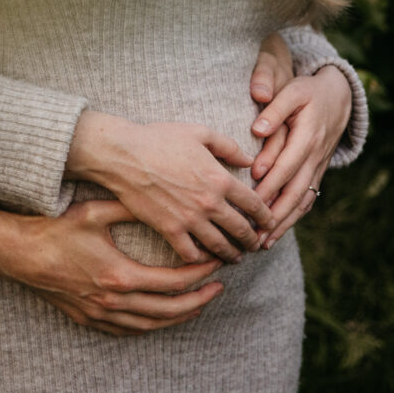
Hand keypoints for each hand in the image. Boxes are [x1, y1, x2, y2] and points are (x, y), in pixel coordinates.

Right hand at [0, 200, 224, 337]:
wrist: (20, 255)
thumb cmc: (55, 230)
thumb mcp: (94, 212)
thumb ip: (130, 208)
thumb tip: (161, 201)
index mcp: (120, 275)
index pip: (173, 280)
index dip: (198, 273)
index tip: (214, 263)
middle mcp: (114, 301)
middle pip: (169, 309)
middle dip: (199, 299)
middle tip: (218, 287)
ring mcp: (101, 315)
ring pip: (152, 325)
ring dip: (179, 316)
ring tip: (199, 304)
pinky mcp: (89, 320)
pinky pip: (129, 331)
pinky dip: (152, 326)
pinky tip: (162, 317)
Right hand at [66, 113, 276, 263]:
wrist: (123, 155)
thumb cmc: (159, 138)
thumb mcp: (199, 132)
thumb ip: (228, 146)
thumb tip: (249, 160)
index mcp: (221, 178)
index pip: (255, 204)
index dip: (267, 216)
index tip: (270, 223)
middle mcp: (210, 203)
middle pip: (241, 230)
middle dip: (252, 240)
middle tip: (256, 245)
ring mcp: (189, 219)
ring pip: (219, 246)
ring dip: (231, 254)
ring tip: (235, 258)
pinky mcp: (168, 230)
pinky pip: (190, 253)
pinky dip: (199, 260)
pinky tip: (203, 259)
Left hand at [250, 65, 352, 247]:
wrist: (337, 96)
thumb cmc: (308, 92)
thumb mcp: (293, 91)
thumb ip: (275, 108)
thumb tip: (258, 130)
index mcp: (307, 136)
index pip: (287, 166)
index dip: (270, 183)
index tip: (252, 200)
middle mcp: (315, 156)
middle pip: (296, 191)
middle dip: (276, 215)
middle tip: (255, 234)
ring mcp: (318, 167)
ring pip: (302, 200)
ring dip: (284, 223)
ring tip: (263, 242)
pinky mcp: (316, 172)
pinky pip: (307, 199)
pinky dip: (293, 217)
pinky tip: (277, 232)